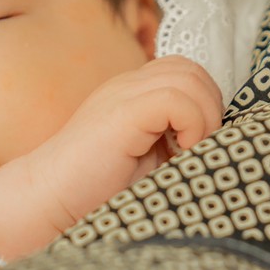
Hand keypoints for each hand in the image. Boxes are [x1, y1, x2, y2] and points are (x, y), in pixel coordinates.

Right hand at [26, 55, 222, 230]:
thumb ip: (175, 142)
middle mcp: (127, 86)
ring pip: (190, 78)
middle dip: (210, 107)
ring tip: (189, 152)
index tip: (197, 146)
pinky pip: (177, 98)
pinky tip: (179, 152)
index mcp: (132, 95)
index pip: (185, 72)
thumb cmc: (94, 193)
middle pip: (192, 69)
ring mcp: (122, 94)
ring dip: (204, 117)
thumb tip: (222, 143)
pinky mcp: (122, 112)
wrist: (48, 201)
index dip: (203, 103)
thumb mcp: (147, 162)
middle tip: (199, 148)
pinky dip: (192, 124)